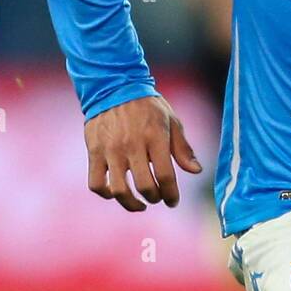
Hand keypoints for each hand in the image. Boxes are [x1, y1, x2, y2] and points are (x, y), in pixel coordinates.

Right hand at [85, 95, 201, 210]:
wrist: (113, 85)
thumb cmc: (147, 106)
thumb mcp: (171, 121)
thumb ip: (183, 148)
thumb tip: (196, 171)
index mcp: (155, 136)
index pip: (165, 175)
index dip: (171, 194)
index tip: (173, 201)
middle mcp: (132, 144)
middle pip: (144, 186)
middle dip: (154, 198)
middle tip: (157, 197)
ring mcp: (111, 149)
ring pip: (119, 190)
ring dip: (131, 204)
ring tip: (139, 204)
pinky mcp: (94, 151)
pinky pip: (96, 183)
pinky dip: (106, 194)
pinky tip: (115, 192)